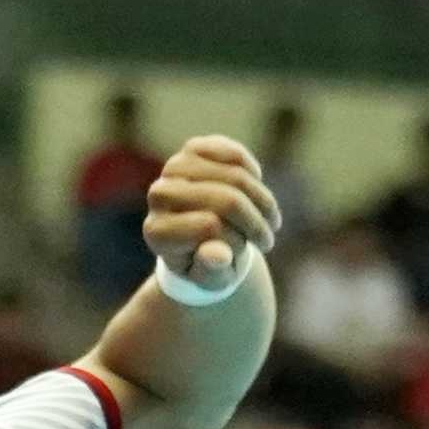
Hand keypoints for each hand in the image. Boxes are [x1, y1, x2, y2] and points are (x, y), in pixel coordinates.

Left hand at [144, 133, 279, 286]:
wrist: (200, 239)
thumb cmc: (206, 264)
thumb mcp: (211, 279)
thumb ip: (212, 272)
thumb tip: (219, 255)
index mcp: (158, 232)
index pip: (211, 226)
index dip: (236, 241)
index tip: (245, 256)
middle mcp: (159, 195)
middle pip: (228, 200)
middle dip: (255, 222)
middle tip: (268, 240)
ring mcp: (175, 168)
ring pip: (237, 176)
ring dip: (263, 201)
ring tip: (271, 220)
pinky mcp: (193, 149)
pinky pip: (236, 154)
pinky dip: (254, 174)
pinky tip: (256, 191)